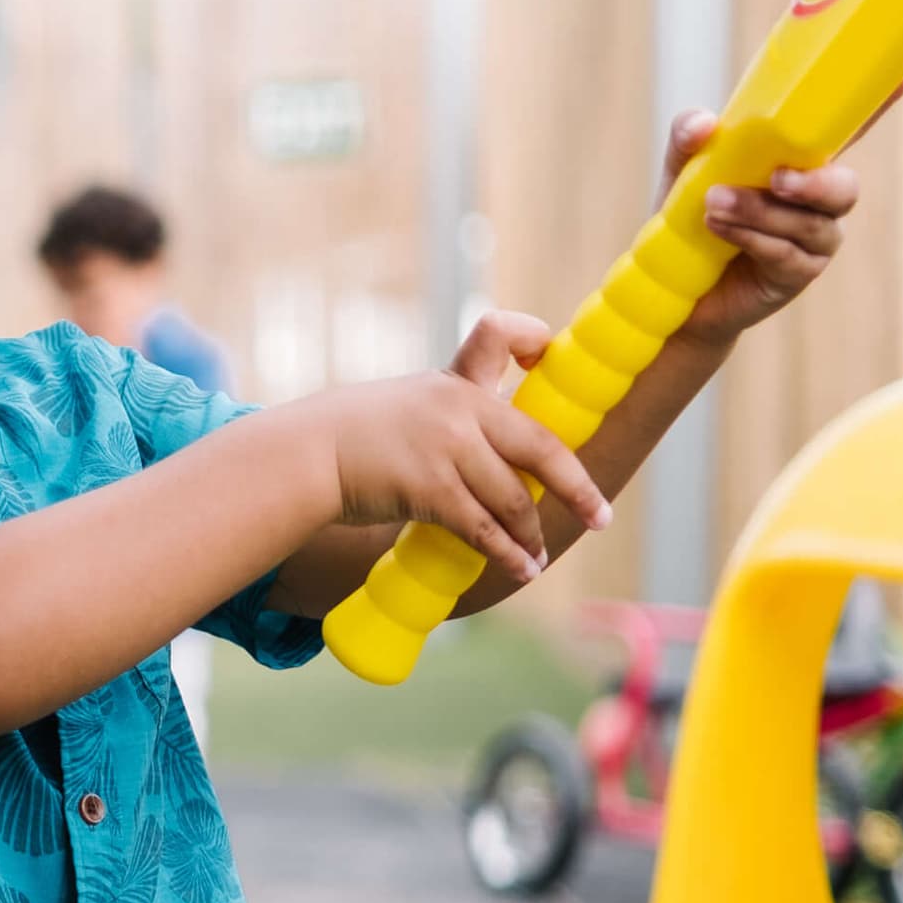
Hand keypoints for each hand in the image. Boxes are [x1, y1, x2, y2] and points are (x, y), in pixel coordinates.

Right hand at [305, 314, 611, 585]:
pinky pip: (483, 527)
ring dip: (531, 535)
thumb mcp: (404, 406)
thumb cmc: (349, 437)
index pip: (499, 335)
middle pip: (540, 446)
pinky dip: (507, 552)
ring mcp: (447, 446)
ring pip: (513, 498)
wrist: (304, 455)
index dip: (534, 338)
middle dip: (576, 488)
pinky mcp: (431, 487)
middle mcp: (458, 407)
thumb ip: (447, 417)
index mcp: (453, 381)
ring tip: (538, 558)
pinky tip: (522, 568)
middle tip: (598, 515)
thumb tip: (488, 458)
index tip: (547, 355)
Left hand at [667, 108, 860, 341]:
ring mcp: (813, 239)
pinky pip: (787, 255)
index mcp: (799, 162)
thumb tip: (704, 124)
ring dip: (762, 211)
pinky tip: (721, 230)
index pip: (846, 130)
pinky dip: (753, 238)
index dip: (879, 104)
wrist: (672, 283)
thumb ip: (689, 137)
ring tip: (714, 204)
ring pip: (810, 222)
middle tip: (776, 177)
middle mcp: (817, 199)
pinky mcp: (796, 274)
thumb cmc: (687, 217)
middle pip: (846, 186)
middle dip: (816, 183)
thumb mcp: (681, 169)